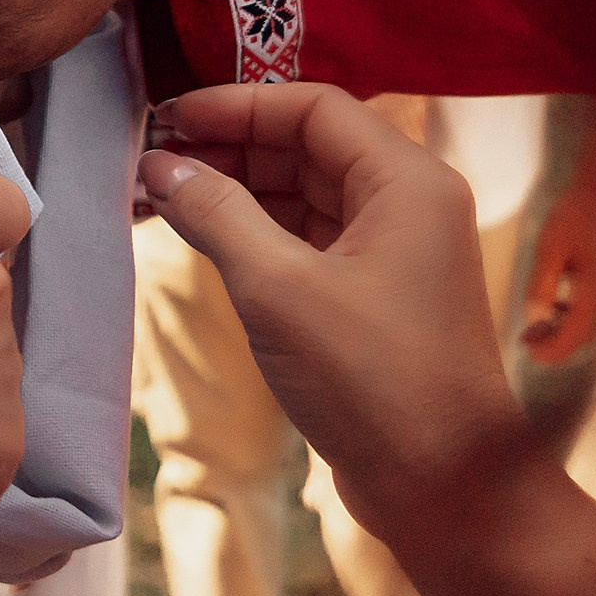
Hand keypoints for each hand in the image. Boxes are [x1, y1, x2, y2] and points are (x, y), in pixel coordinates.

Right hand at [138, 84, 530, 547]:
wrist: (445, 489)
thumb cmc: (373, 381)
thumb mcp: (278, 289)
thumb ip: (216, 214)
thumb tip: (159, 166)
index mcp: (407, 182)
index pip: (312, 108)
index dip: (234, 107)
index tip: (167, 121)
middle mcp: (408, 205)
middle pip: (306, 146)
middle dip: (226, 149)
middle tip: (150, 164)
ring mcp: (393, 252)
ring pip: (302, 195)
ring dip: (233, 193)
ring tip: (159, 201)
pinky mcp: (373, 297)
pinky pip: (306, 241)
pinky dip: (253, 235)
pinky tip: (199, 241)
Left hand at [520, 101, 595, 365]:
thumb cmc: (580, 209)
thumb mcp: (551, 247)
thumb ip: (543, 284)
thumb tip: (536, 316)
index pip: (576, 336)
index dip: (552, 352)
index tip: (529, 356)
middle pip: (586, 333)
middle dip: (556, 343)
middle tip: (526, 343)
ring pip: (593, 319)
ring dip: (565, 326)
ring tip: (535, 326)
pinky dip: (576, 310)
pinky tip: (557, 300)